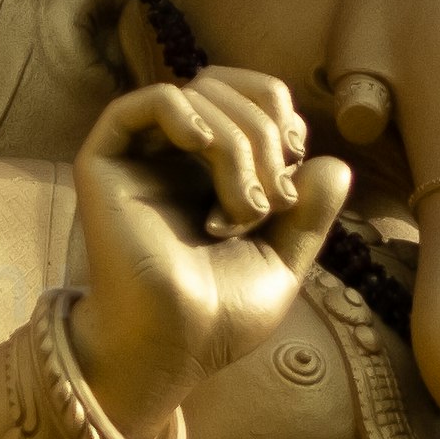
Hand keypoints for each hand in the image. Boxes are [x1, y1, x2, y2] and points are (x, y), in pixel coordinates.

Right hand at [70, 68, 347, 438]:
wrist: (171, 348)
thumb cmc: (219, 316)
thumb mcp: (283, 259)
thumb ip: (309, 211)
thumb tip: (334, 161)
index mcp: (217, 170)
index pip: (253, 99)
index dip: (284, 120)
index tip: (294, 176)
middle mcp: (178, 157)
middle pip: (230, 90)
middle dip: (266, 137)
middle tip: (270, 203)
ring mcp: (142, 158)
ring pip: (197, 95)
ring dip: (237, 145)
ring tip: (243, 210)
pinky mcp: (106, 165)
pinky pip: (141, 103)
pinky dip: (181, 110)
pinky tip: (202, 146)